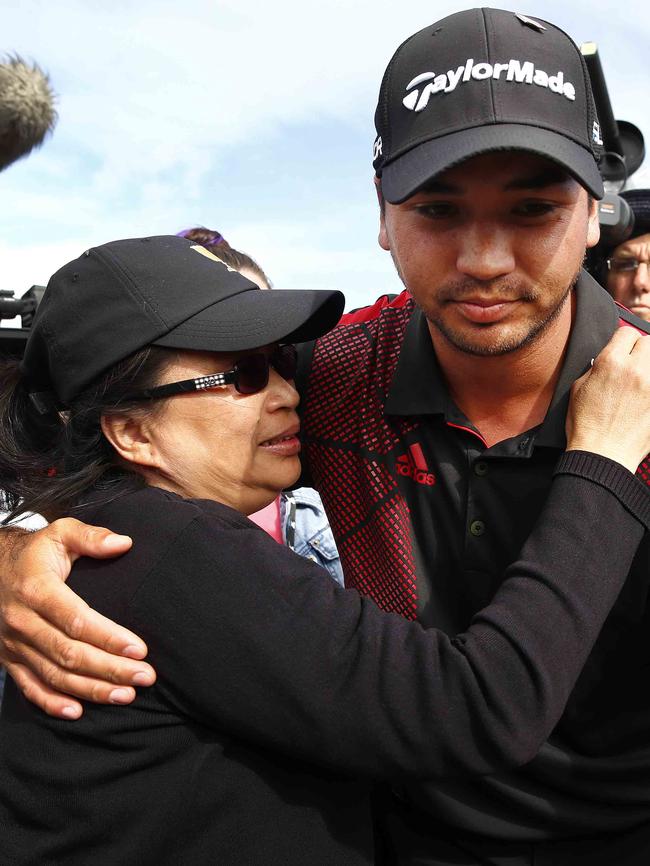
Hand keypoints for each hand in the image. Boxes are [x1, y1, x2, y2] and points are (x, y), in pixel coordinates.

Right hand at [0, 518, 155, 718]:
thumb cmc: (35, 552)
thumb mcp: (60, 533)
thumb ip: (91, 536)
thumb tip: (123, 543)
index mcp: (37, 589)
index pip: (77, 620)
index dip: (109, 637)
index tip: (140, 649)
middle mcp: (22, 620)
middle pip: (70, 654)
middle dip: (110, 669)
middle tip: (145, 677)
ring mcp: (14, 644)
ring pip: (55, 675)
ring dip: (92, 689)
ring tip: (127, 695)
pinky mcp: (9, 659)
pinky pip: (30, 687)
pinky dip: (52, 703)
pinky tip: (78, 711)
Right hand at [566, 328, 649, 473]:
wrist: (603, 455)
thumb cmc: (587, 426)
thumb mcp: (579, 388)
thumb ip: (596, 367)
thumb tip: (609, 359)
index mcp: (610, 363)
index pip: (626, 332)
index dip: (622, 341)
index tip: (622, 350)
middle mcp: (636, 370)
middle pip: (648, 342)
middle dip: (640, 351)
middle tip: (633, 366)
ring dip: (648, 369)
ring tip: (640, 383)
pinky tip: (644, 398)